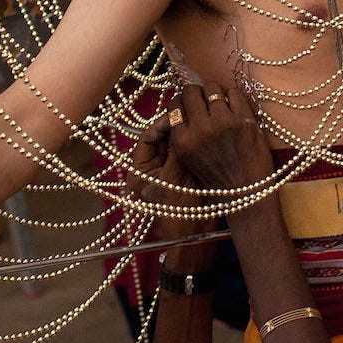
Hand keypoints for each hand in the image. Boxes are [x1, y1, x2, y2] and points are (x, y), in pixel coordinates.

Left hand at [129, 113, 218, 266]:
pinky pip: (185, 147)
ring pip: (174, 140)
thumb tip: (181, 121)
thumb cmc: (182, 212)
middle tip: (189, 110)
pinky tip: (203, 128)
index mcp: (139, 172)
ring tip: (198, 116)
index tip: (176, 114)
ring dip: (185, 129)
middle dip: (174, 124)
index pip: (146, 138)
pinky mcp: (183, 169)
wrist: (201, 232)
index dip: (160, 124)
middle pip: (161, 137)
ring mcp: (167, 168)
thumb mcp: (176, 179)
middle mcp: (150, 168)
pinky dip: (192, 138)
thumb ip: (177, 150)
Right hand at [169, 83, 273, 196]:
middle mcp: (200, 129)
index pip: (175, 105)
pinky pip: (236, 94)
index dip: (182, 102)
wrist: (246, 193)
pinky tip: (235, 106)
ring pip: (213, 88)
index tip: (188, 104)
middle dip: (196, 93)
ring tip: (220, 102)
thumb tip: (183, 107)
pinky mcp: (245, 121)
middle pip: (191, 92)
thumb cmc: (217, 177)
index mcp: (183, 141)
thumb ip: (183, 134)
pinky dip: (234, 97)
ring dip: (215, 93)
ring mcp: (223, 123)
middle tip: (203, 99)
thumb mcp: (190, 159)